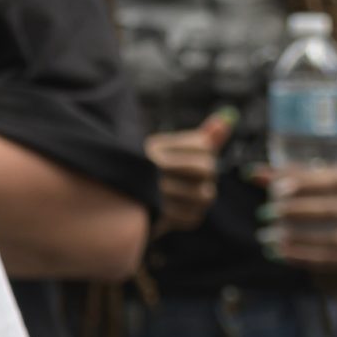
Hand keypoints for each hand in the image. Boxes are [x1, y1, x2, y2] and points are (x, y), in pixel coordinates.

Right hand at [145, 109, 234, 231]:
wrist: (107, 206)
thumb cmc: (145, 173)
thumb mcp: (166, 149)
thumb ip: (200, 136)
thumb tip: (228, 118)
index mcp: (154, 147)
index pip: (203, 144)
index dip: (206, 152)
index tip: (194, 156)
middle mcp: (153, 168)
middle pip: (207, 168)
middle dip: (207, 175)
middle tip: (194, 178)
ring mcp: (156, 194)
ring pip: (205, 195)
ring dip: (200, 197)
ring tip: (187, 194)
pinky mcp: (159, 218)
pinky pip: (194, 217)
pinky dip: (190, 214)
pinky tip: (178, 209)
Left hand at [257, 163, 336, 268]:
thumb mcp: (331, 181)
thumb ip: (293, 175)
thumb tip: (250, 173)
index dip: (307, 183)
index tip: (276, 187)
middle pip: (335, 210)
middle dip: (298, 211)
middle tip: (264, 212)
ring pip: (335, 240)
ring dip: (298, 240)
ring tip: (267, 236)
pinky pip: (332, 262)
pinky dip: (303, 259)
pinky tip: (278, 254)